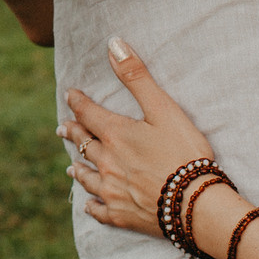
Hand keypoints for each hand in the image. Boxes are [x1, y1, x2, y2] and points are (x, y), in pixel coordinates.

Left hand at [60, 38, 218, 237]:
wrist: (195, 203)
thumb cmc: (184, 152)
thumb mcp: (163, 108)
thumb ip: (136, 77)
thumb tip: (113, 44)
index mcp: (115, 134)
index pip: (88, 113)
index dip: (78, 102)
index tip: (70, 95)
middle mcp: (106, 162)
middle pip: (83, 144)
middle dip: (72, 132)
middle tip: (63, 128)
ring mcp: (112, 190)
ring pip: (86, 176)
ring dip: (78, 167)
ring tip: (71, 165)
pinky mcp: (121, 215)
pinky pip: (99, 209)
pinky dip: (92, 205)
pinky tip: (89, 204)